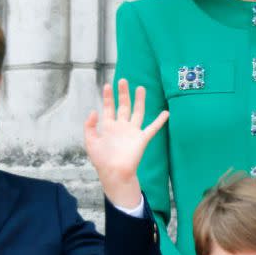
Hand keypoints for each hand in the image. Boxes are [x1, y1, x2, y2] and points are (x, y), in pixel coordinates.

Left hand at [83, 78, 168, 208]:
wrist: (114, 173)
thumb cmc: (102, 161)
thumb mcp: (90, 142)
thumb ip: (90, 126)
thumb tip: (94, 111)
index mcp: (109, 127)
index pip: (108, 108)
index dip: (108, 97)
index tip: (108, 85)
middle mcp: (121, 127)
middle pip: (123, 106)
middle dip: (123, 93)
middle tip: (123, 80)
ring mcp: (132, 132)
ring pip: (138, 112)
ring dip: (139, 100)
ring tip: (141, 88)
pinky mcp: (141, 139)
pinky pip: (153, 128)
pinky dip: (160, 121)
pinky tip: (166, 113)